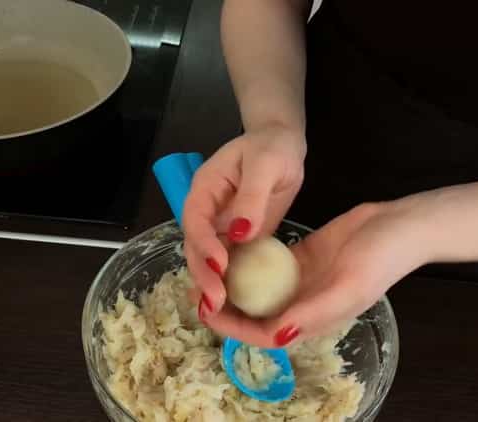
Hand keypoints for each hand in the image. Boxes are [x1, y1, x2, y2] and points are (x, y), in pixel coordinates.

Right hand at [182, 123, 305, 316]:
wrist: (281, 145)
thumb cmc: (272, 148)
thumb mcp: (265, 165)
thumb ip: (252, 197)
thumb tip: (240, 232)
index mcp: (204, 189)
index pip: (196, 220)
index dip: (204, 244)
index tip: (220, 266)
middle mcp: (206, 212)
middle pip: (197, 247)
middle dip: (204, 275)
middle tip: (217, 302)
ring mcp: (220, 227)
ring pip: (209, 260)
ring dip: (213, 285)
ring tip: (221, 313)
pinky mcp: (237, 239)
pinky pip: (230, 263)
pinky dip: (231, 283)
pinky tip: (238, 306)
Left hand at [201, 201, 430, 347]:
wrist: (400, 226)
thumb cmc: (379, 259)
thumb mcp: (347, 287)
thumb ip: (312, 313)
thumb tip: (276, 337)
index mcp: (312, 320)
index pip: (262, 335)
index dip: (231, 328)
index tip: (205, 310)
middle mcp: (302, 305)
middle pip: (254, 316)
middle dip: (224, 309)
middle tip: (196, 291)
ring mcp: (300, 282)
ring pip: (257, 291)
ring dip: (232, 286)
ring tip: (205, 273)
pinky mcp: (300, 259)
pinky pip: (267, 265)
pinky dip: (247, 262)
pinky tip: (228, 251)